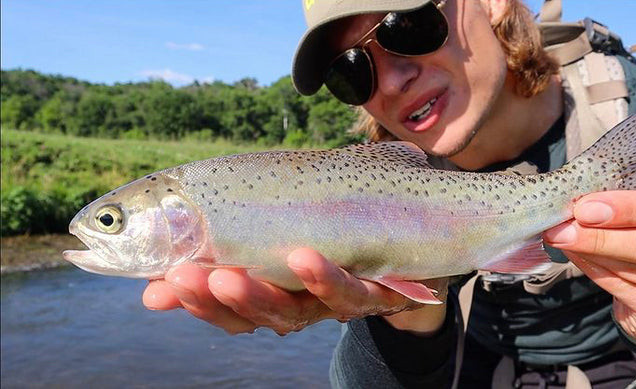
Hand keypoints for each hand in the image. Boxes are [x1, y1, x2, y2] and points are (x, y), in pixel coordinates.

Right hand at [142, 248, 448, 335]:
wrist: (414, 249)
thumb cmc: (337, 241)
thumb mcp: (283, 239)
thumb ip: (230, 249)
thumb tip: (153, 285)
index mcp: (276, 293)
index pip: (225, 306)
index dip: (191, 301)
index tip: (155, 287)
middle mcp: (302, 306)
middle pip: (254, 315)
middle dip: (214, 299)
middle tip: (182, 278)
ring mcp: (336, 301)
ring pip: (294, 310)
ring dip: (257, 294)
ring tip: (227, 274)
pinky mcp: (375, 289)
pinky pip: (350, 289)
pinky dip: (325, 277)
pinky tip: (304, 257)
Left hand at [544, 184, 635, 343]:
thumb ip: (633, 202)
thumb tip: (584, 199)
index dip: (635, 208)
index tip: (587, 207)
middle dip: (604, 236)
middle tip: (564, 226)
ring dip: (594, 251)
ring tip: (563, 236)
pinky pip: (626, 290)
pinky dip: (595, 269)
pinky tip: (575, 255)